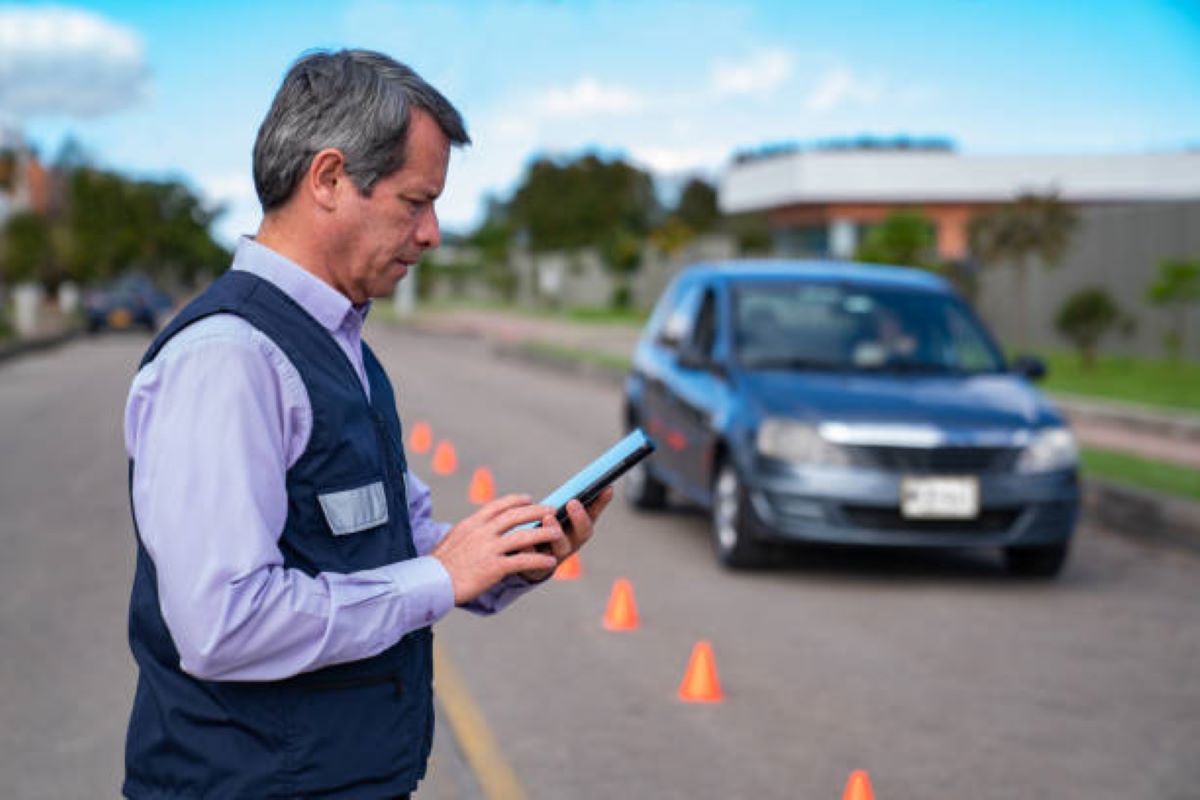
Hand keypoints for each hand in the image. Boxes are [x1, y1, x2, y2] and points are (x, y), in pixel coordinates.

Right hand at [430, 494, 563, 604]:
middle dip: (537, 511)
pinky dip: (539, 560)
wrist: (430, 583)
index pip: (498, 505)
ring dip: (545, 533)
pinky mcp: (494, 567)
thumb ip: (469, 532)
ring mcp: (489, 548)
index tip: (529, 498)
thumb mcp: (453, 539)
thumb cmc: (439, 565)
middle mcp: (482, 532)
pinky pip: (523, 560)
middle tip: (552, 511)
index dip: (516, 500)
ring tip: (558, 533)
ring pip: (524, 535)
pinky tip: (550, 562)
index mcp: (472, 523)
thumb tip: (477, 528)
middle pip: (516, 515)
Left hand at [518, 486, 614, 582]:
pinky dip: (529, 550)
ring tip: (548, 518)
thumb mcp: (559, 516)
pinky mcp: (537, 567)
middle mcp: (571, 544)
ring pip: (561, 547)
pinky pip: (534, 559)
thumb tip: (587, 481)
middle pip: (582, 533)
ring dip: (556, 531)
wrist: (527, 563)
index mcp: (578, 530)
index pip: (593, 515)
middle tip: (573, 502)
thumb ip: (571, 501)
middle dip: (579, 518)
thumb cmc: (546, 532)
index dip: (601, 503)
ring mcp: (556, 556)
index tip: (605, 488)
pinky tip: (524, 541)